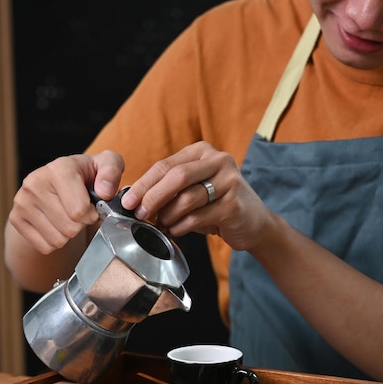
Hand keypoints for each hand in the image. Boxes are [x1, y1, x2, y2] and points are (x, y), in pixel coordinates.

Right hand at [8, 150, 124, 253]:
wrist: (57, 183)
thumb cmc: (86, 175)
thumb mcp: (107, 164)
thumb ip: (112, 172)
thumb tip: (105, 192)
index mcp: (59, 169)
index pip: (79, 211)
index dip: (92, 214)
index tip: (92, 206)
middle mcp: (36, 183)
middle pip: (69, 228)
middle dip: (81, 224)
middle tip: (80, 211)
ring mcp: (22, 201)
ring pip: (58, 239)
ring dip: (69, 233)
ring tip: (68, 215)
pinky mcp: (16, 218)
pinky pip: (45, 246)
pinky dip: (55, 240)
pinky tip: (57, 223)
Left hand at [120, 141, 268, 250]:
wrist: (254, 222)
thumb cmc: (216, 204)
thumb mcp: (194, 188)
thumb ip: (169, 188)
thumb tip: (134, 198)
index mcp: (203, 151)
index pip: (166, 165)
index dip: (144, 184)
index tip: (128, 201)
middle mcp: (218, 160)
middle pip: (176, 176)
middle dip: (152, 197)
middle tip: (140, 214)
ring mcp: (229, 181)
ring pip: (187, 198)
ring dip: (168, 215)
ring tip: (161, 225)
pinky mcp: (234, 204)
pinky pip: (198, 216)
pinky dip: (181, 226)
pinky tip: (176, 231)